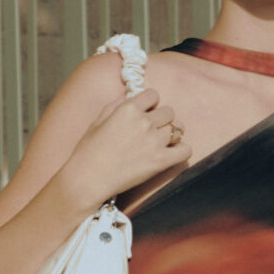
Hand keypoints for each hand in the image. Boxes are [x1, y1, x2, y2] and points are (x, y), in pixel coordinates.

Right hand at [60, 81, 189, 210]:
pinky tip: (174, 153)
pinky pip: (185, 150)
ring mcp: (154, 142)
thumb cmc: (88, 151)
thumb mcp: (97, 121)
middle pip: (169, 112)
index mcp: (128, 109)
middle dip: (163, 119)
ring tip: (163, 142)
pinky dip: (182, 151)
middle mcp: (144, 122)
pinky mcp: (160, 161)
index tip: (147, 111)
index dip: (151, 103)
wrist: (88, 179)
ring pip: (178, 129)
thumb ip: (115, 105)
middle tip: (154, 130)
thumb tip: (127, 96)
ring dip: (173, 133)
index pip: (153, 95)